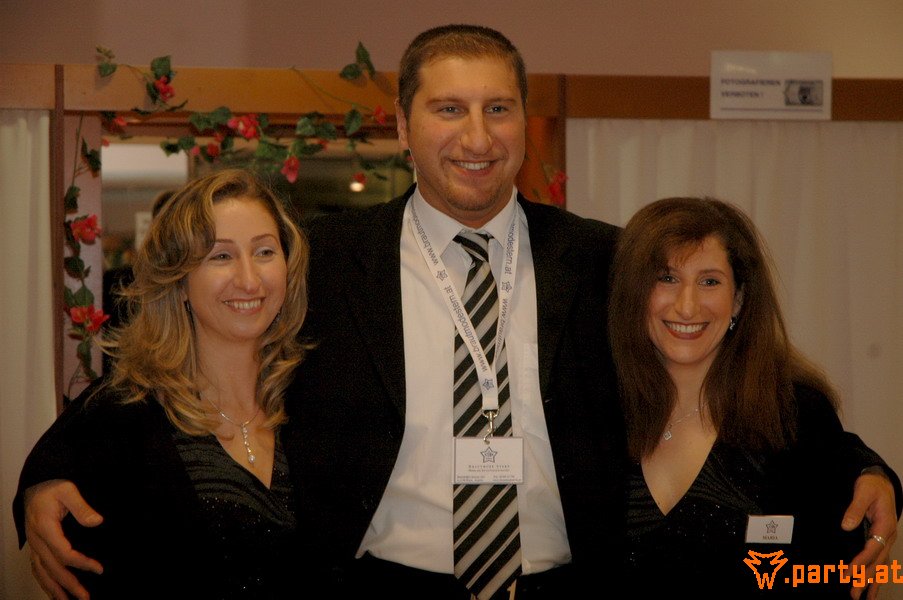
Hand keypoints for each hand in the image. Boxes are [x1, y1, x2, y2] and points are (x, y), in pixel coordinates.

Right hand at [24, 479, 103, 599]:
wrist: (36, 483)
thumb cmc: (53, 486)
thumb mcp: (68, 490)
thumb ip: (82, 507)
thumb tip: (97, 522)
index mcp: (45, 528)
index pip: (63, 553)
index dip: (81, 563)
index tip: (99, 569)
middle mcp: (37, 540)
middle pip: (52, 568)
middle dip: (69, 585)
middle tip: (85, 598)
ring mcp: (34, 544)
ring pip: (41, 572)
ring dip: (54, 589)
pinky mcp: (35, 546)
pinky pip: (36, 568)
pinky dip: (44, 582)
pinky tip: (53, 591)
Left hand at [843, 471, 897, 599]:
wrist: (881, 481)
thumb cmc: (872, 486)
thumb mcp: (863, 491)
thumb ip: (855, 508)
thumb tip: (845, 526)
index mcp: (885, 525)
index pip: (872, 548)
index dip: (860, 562)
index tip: (849, 573)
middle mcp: (888, 535)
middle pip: (878, 561)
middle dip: (866, 578)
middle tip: (854, 593)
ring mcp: (886, 539)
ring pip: (881, 564)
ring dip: (872, 581)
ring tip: (864, 598)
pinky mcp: (881, 540)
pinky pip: (879, 560)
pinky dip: (876, 574)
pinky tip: (870, 585)